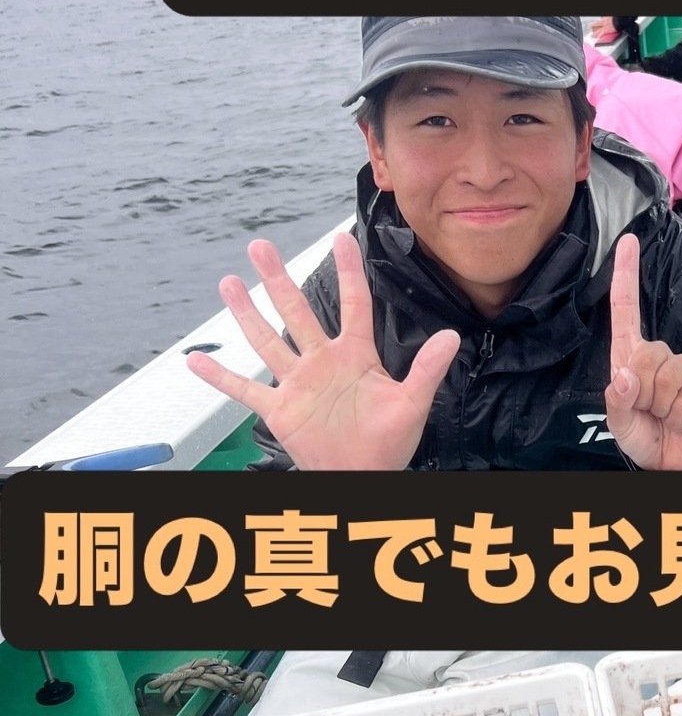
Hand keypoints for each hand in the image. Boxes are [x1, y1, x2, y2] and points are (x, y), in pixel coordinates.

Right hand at [187, 232, 459, 470]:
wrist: (364, 476)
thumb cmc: (389, 442)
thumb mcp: (412, 403)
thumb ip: (427, 369)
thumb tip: (451, 336)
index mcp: (356, 355)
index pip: (353, 305)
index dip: (348, 272)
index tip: (341, 238)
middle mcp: (322, 361)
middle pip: (296, 311)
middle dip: (277, 280)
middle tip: (260, 246)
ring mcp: (297, 383)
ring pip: (267, 341)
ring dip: (246, 314)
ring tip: (228, 283)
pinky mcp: (280, 409)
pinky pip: (245, 390)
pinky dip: (220, 377)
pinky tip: (195, 360)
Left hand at [604, 234, 681, 471]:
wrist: (675, 462)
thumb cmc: (645, 437)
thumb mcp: (620, 422)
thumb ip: (618, 400)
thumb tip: (626, 375)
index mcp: (630, 357)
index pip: (626, 309)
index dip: (626, 276)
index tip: (628, 242)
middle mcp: (658, 355)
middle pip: (646, 352)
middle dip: (643, 390)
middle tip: (649, 411)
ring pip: (666, 374)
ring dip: (661, 405)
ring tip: (665, 416)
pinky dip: (679, 412)